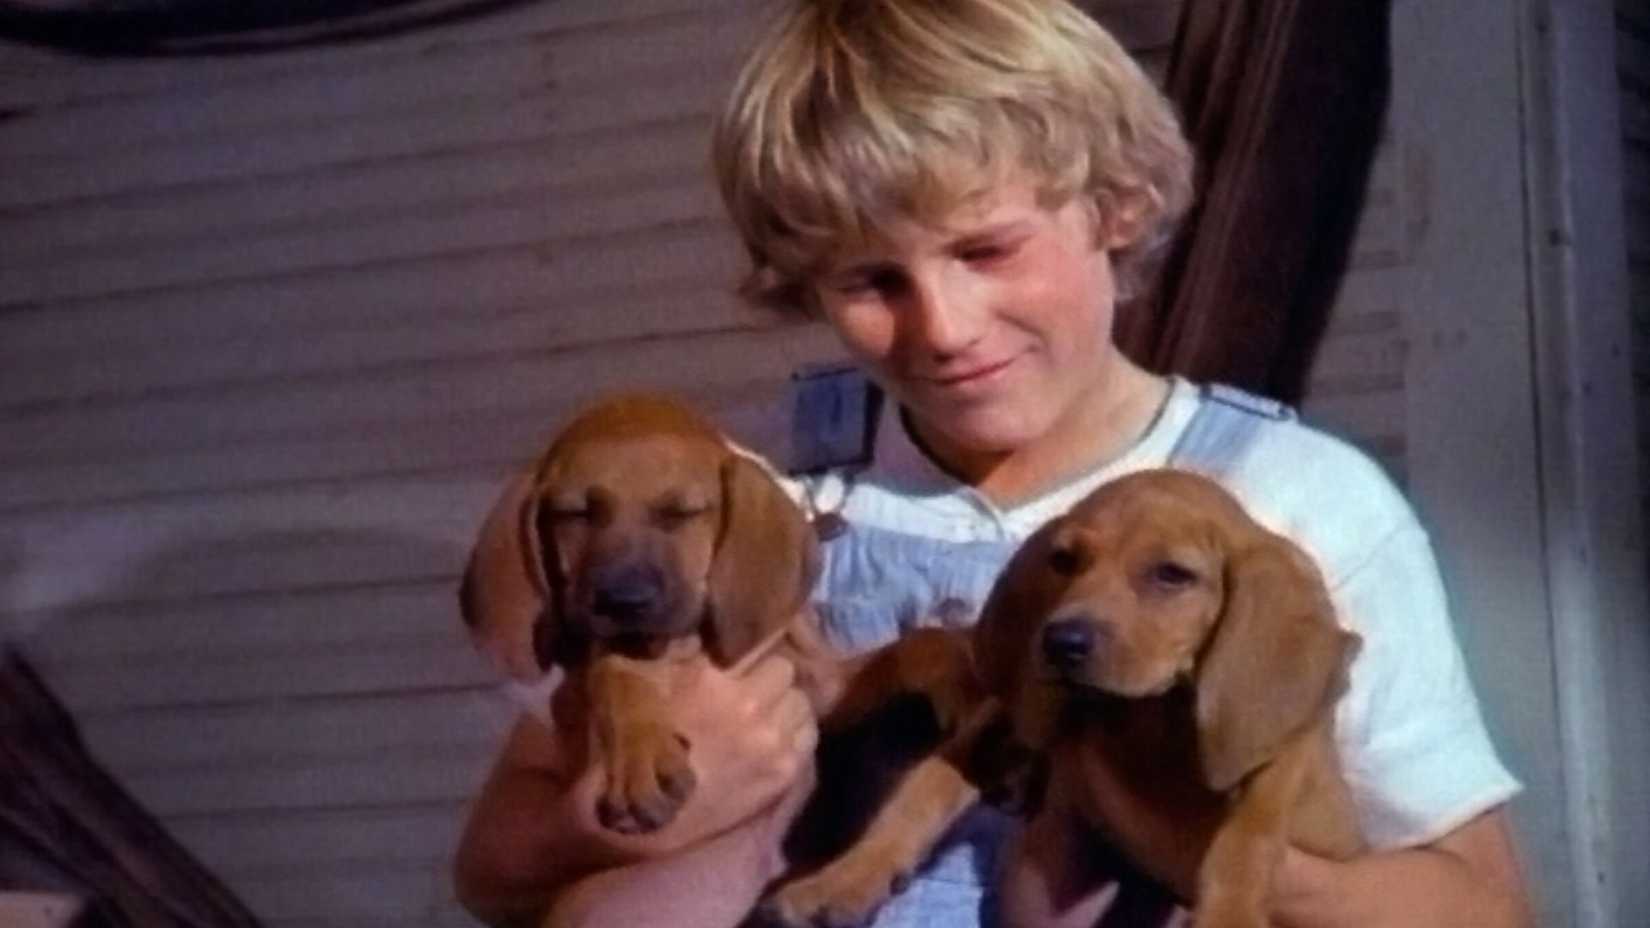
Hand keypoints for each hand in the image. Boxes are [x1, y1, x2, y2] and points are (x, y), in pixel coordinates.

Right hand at [571, 649, 818, 858]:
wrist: (635, 815)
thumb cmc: (626, 743)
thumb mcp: (630, 678)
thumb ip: (672, 647)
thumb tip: (701, 627)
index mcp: (715, 680)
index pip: (763, 650)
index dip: (752, 658)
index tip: (743, 665)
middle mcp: (752, 709)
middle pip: (788, 676)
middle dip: (772, 680)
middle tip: (753, 690)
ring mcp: (771, 746)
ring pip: (803, 708)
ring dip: (786, 707)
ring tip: (767, 717)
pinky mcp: (779, 778)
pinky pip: (806, 741)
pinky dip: (794, 736)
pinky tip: (775, 741)